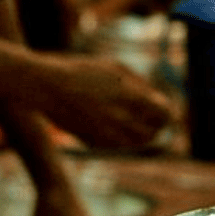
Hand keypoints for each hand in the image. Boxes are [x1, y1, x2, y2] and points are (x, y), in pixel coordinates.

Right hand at [38, 55, 175, 149]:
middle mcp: (120, 118)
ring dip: (140, 136)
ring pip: (137, 144)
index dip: (168, 115)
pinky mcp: (93, 143)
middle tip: (152, 121)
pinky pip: (117, 147)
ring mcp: (106, 134)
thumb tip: (160, 99)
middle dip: (156, 127)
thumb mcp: (116, 68)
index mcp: (130, 97)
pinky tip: (111, 125)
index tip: (166, 113)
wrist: (46, 86)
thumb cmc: (82, 71)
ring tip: (133, 123)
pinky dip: (120, 140)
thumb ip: (141, 84)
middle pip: (153, 133)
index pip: (164, 114)